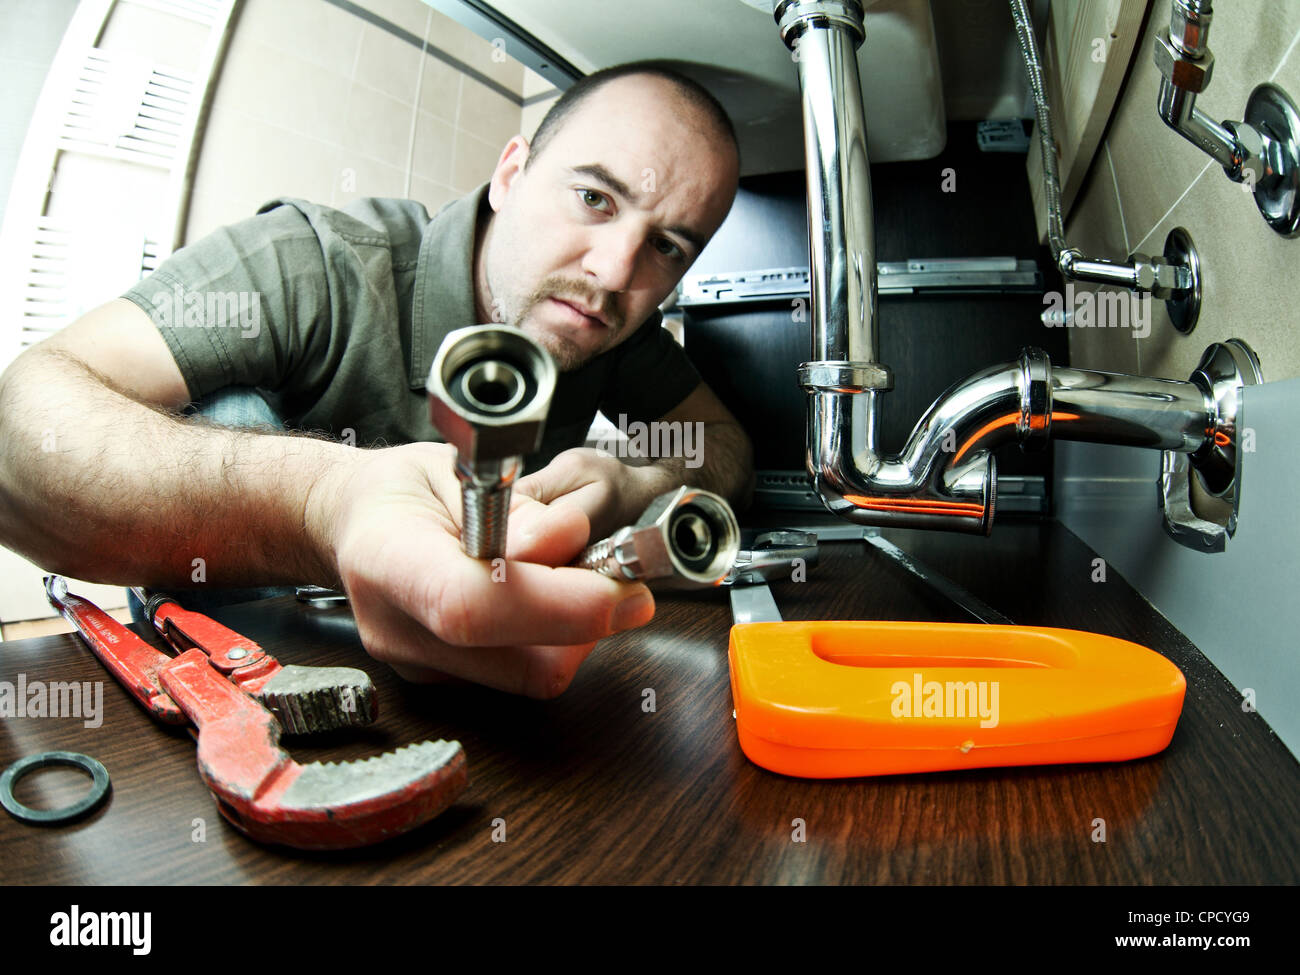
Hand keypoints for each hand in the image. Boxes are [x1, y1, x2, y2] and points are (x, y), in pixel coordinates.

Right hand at [305, 442, 654, 697]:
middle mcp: (398, 630)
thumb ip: (518, 510)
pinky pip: (520, 673)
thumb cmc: (404, 491)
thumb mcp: (462, 469)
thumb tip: (568, 542)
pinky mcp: (443, 682)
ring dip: (576, 633)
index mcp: (389, 561)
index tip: (623, 590)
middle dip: (589, 624)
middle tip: (615, 575)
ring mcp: (419, 666)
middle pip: (521, 663)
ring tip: (569, 576)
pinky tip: (540, 597)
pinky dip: (551, 639)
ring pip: (532, 676)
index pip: (474, 605)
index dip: (560, 605)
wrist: (351, 524)